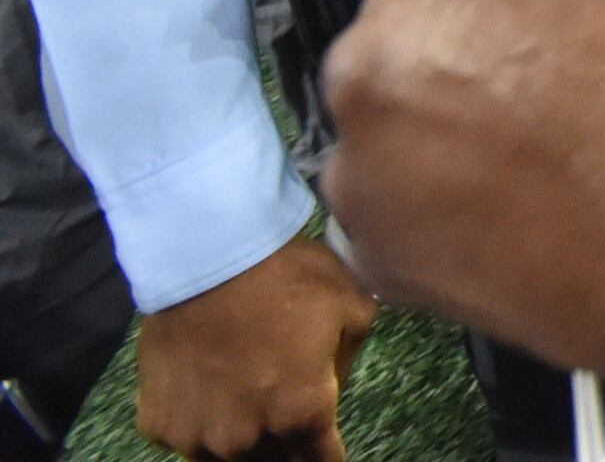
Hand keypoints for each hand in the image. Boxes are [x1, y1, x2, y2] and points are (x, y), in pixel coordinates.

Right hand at [133, 235, 373, 461]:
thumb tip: (331, 383)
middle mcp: (246, 439)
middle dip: (287, 447)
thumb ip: (348, 361)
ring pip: (226, 456)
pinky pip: (185, 438)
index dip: (327, 453)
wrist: (206, 256)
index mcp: (300, 413)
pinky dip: (197, 423)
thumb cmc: (286, 275)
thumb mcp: (353, 306)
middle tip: (286, 415)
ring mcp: (196, 437)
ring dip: (240, 440)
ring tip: (244, 403)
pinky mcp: (158, 425)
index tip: (324, 445)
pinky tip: (205, 392)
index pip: (322, 460)